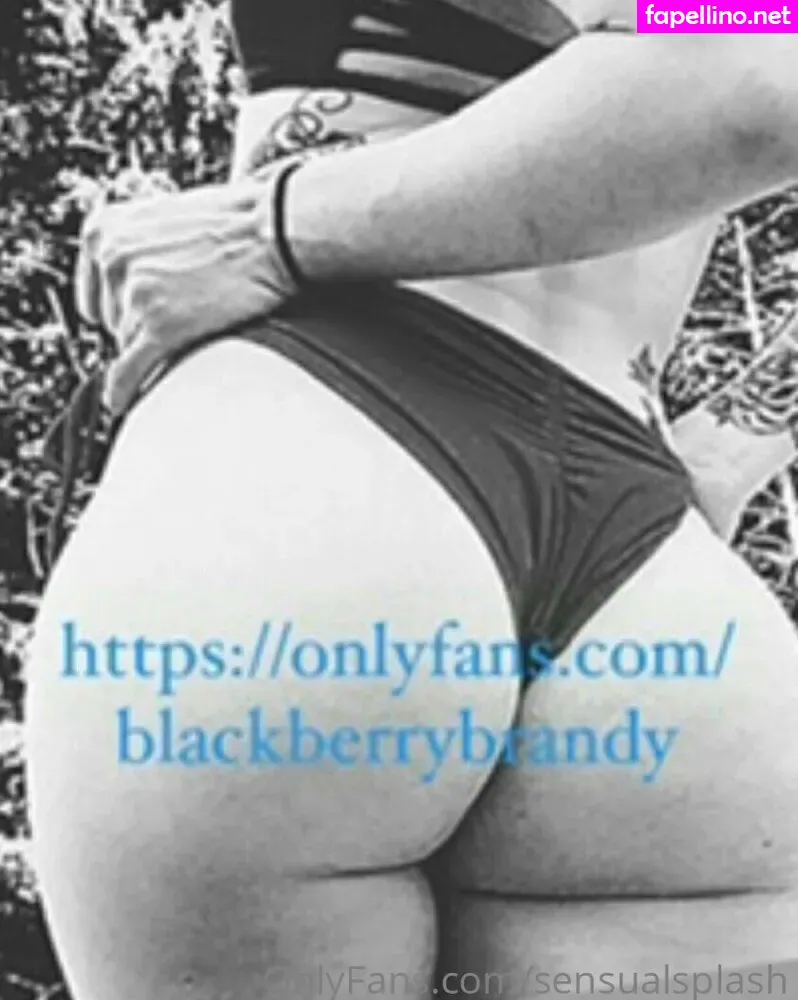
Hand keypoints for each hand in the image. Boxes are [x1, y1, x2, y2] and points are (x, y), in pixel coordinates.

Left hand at [76, 175, 297, 413]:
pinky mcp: (162, 327)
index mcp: (107, 228)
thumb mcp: (167, 219)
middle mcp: (113, 259)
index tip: (131, 317)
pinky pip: (129, 370)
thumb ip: (141, 249)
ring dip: (154, 346)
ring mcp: (136, 295)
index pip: (92, 290)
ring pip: (127, 344)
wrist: (274, 230)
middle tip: (179, 314)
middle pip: (110, 319)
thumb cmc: (236, 221)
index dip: (117, 308)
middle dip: (140, 324)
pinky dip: (124, 390)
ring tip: (193, 326)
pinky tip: (124, 399)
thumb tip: (139, 280)